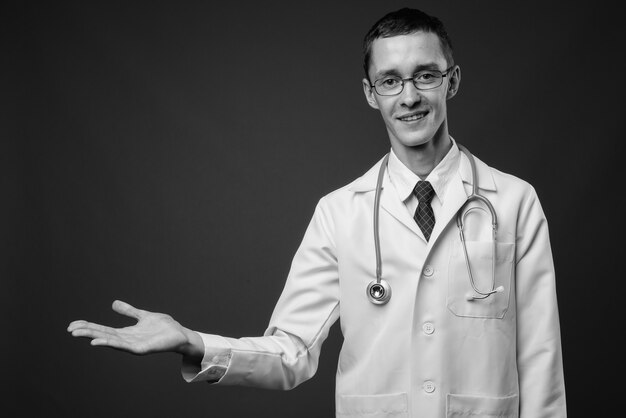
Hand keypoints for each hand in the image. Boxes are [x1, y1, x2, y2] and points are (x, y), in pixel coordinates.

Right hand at [67, 300, 203, 360]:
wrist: (180, 334)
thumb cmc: (163, 327)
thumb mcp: (142, 316)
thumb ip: (129, 311)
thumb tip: (113, 303)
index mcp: (126, 332)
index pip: (103, 330)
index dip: (89, 327)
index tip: (73, 324)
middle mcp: (127, 340)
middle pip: (103, 335)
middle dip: (87, 332)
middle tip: (70, 329)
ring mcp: (133, 345)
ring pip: (110, 341)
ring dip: (94, 337)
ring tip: (78, 333)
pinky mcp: (141, 349)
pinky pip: (123, 347)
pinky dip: (110, 343)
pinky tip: (98, 341)